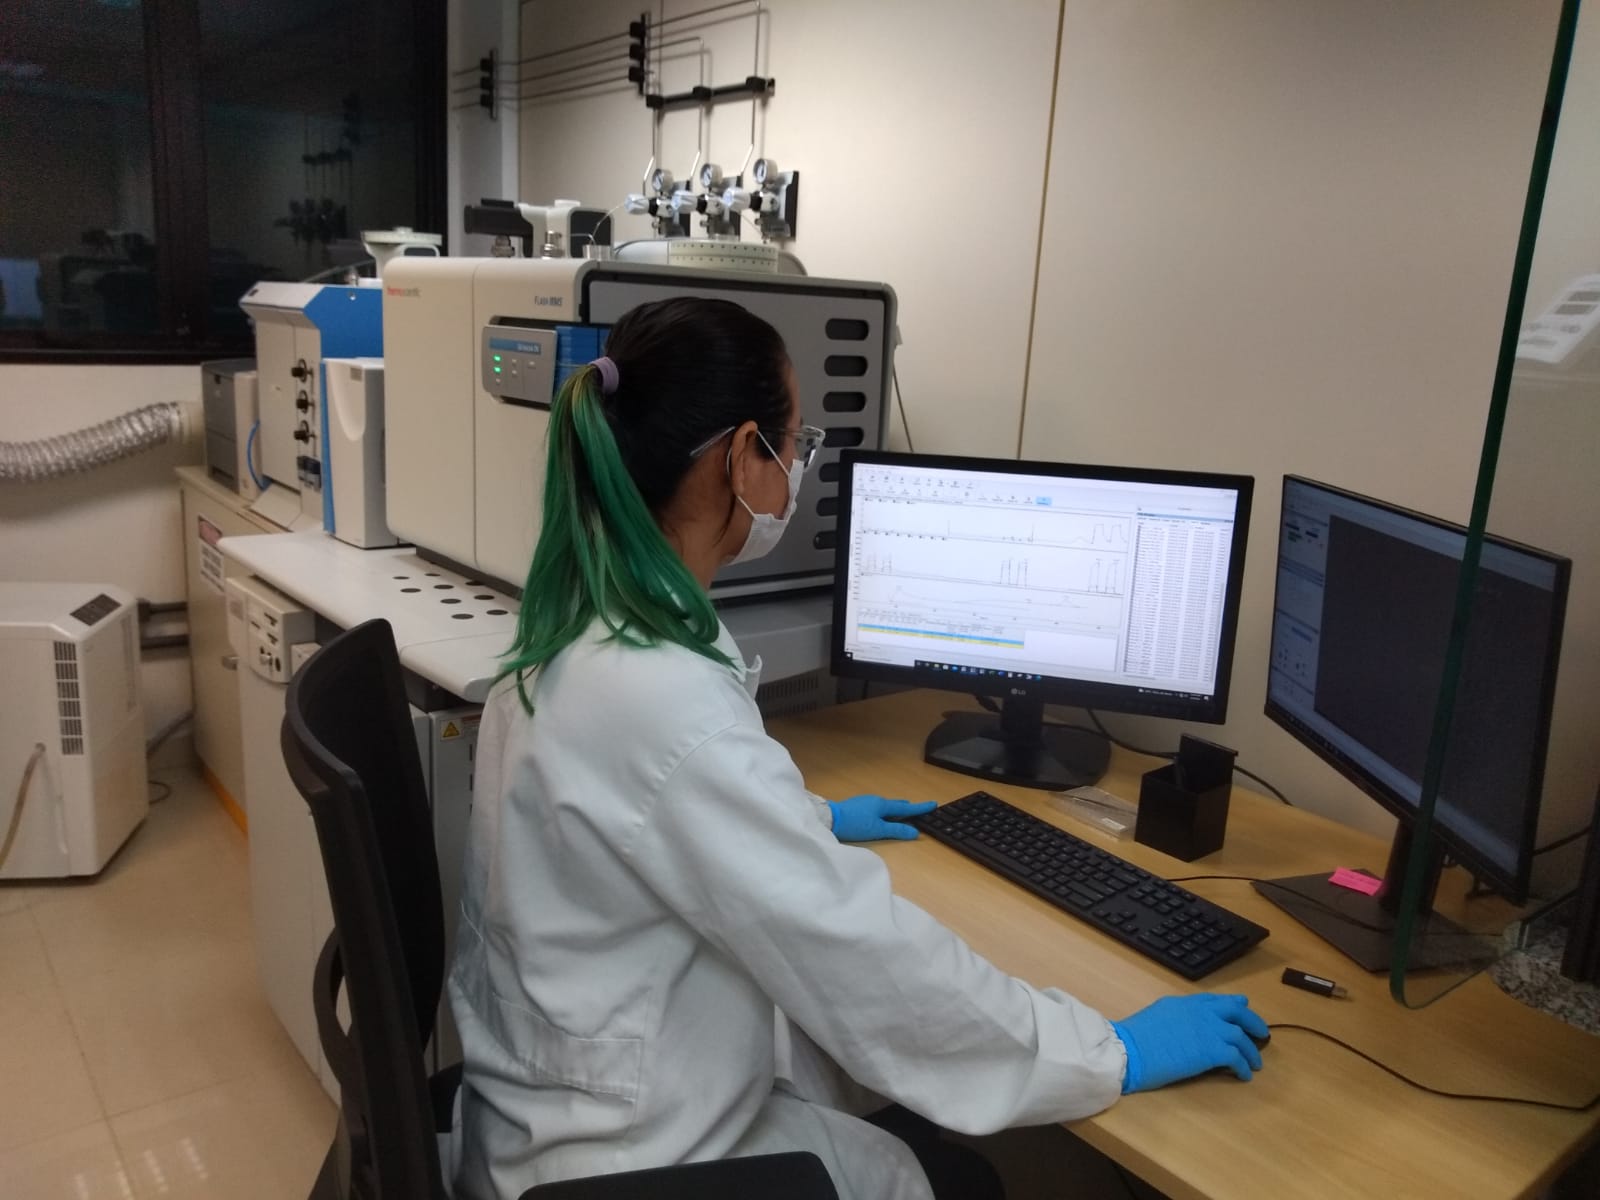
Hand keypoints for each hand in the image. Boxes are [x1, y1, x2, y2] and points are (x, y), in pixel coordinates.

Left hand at [827, 795, 937, 841]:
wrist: (830, 818)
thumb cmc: (855, 824)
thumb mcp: (878, 830)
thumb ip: (896, 831)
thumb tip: (915, 832)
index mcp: (883, 805)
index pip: (906, 808)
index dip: (920, 808)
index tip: (933, 804)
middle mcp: (876, 800)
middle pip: (896, 805)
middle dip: (908, 808)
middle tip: (919, 810)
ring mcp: (866, 802)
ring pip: (886, 806)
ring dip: (896, 810)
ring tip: (902, 812)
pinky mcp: (858, 806)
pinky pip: (877, 808)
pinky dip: (885, 812)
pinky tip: (881, 816)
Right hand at [1110, 994, 1268, 1092]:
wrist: (1131, 1050)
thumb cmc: (1136, 1036)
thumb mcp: (1159, 1015)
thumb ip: (1179, 1016)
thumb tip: (1189, 1024)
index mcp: (1186, 1003)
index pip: (1217, 1000)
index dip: (1234, 1005)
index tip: (1244, 1008)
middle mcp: (1202, 1012)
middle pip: (1238, 1013)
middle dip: (1253, 1022)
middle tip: (1262, 1034)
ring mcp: (1209, 1030)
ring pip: (1241, 1037)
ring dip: (1251, 1051)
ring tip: (1256, 1063)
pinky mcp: (1212, 1052)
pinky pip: (1237, 1058)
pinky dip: (1243, 1068)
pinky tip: (1244, 1076)